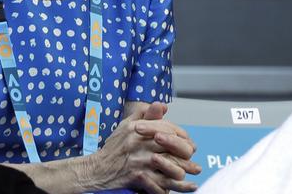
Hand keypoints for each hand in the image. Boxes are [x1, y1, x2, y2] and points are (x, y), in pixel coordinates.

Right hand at [86, 103, 200, 193]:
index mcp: (139, 128)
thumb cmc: (114, 147)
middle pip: (172, 145)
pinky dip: (174, 187)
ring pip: (170, 165)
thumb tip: (163, 106)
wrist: (97, 168)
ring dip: (185, 170)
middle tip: (194, 157)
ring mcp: (139, 161)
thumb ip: (145, 114)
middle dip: (187, 152)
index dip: (181, 135)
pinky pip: (160, 183)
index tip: (188, 141)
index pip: (168, 128)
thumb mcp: (127, 124)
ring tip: (194, 172)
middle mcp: (140, 143)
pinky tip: (185, 187)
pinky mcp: (138, 177)